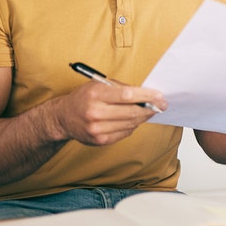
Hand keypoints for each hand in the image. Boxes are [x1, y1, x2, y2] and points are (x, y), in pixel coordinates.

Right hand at [50, 81, 166, 145]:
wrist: (64, 117)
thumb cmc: (85, 97)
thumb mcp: (99, 84)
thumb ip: (121, 88)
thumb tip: (147, 94)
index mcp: (96, 94)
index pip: (128, 95)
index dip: (147, 96)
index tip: (160, 96)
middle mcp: (95, 112)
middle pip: (132, 112)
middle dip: (150, 108)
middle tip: (161, 105)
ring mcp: (97, 129)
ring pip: (131, 124)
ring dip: (143, 117)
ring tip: (148, 111)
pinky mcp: (100, 140)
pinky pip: (125, 133)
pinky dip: (132, 126)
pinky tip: (133, 120)